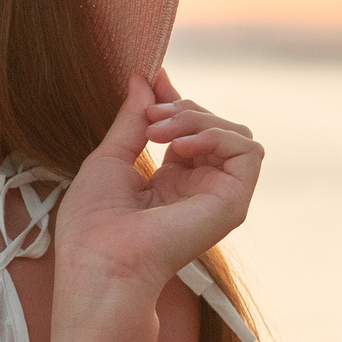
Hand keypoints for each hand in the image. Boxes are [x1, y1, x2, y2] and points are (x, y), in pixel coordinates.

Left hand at [53, 70, 262, 307]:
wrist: (102, 263)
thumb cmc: (94, 225)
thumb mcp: (109, 158)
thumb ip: (132, 119)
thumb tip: (144, 79)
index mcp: (171, 182)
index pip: (189, 129)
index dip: (175, 100)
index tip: (154, 78)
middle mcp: (199, 188)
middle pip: (213, 125)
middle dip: (181, 108)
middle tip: (149, 120)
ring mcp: (218, 196)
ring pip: (234, 133)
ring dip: (197, 120)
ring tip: (159, 133)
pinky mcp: (233, 202)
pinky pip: (247, 151)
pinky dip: (216, 136)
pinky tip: (182, 147)